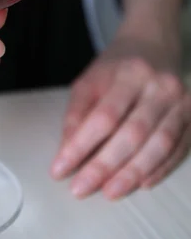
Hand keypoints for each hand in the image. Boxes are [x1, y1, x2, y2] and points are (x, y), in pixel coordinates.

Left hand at [51, 26, 190, 199]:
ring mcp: (181, 101)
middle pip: (132, 133)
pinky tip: (141, 184)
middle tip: (81, 188)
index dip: (81, 146)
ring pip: (160, 144)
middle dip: (105, 165)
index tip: (60, 169)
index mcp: (129, 73)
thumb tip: (67, 152)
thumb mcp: (89, 81)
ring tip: (110, 192)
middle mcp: (159, 86)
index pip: (103, 116)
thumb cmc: (115, 68)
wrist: (152, 46)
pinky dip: (160, 169)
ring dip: (133, 173)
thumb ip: (77, 114)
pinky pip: (179, 148)